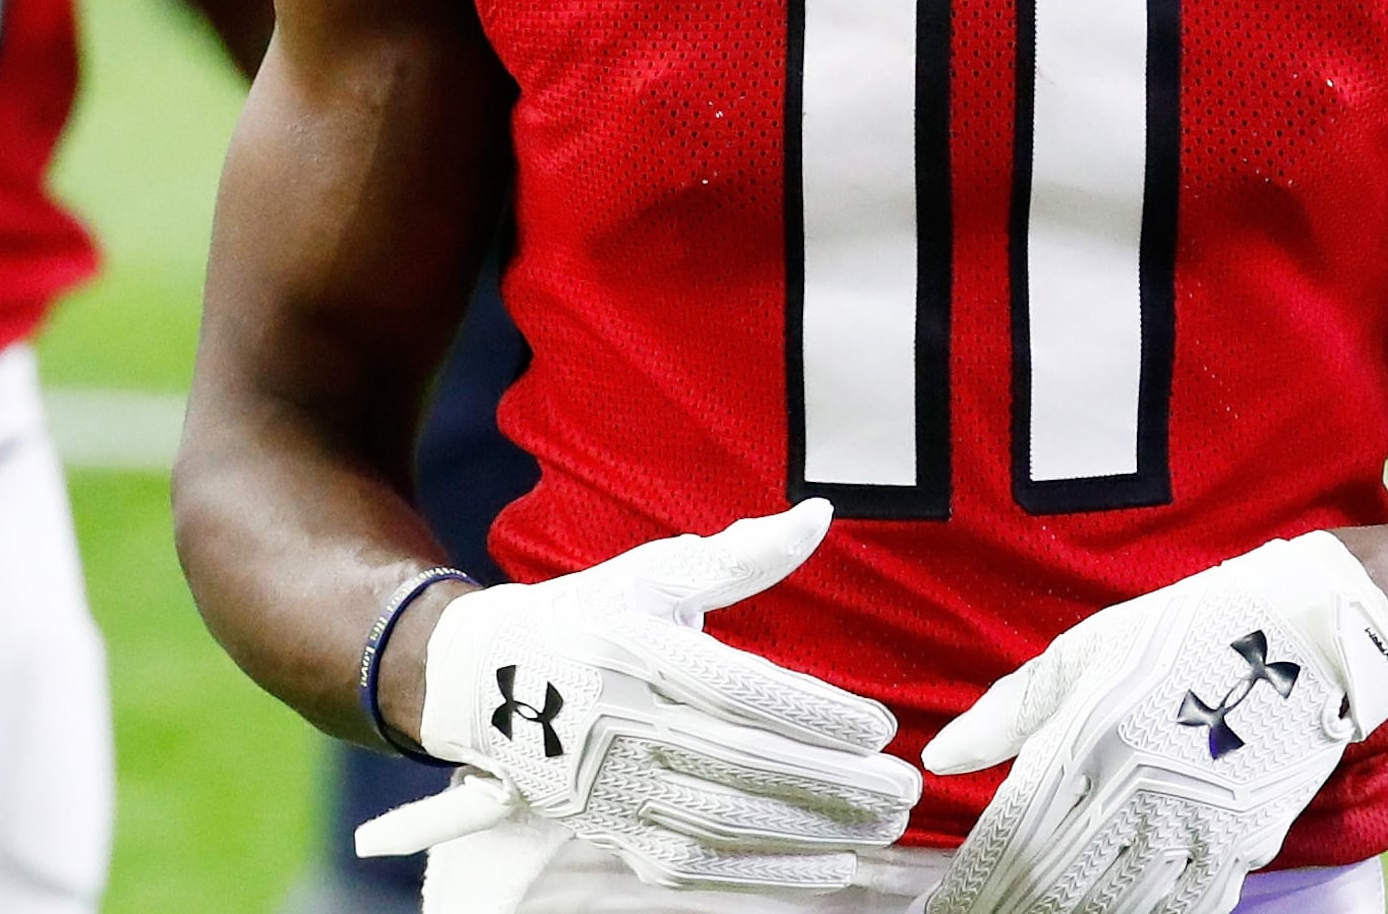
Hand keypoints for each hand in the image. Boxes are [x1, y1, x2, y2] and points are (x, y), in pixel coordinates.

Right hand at [354, 502, 919, 911]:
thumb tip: (820, 515)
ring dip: (814, 828)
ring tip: (883, 825)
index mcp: (634, 647)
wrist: (482, 682)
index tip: (881, 727)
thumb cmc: (589, 617)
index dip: (813, 715)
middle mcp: (620, 720)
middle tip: (905, 790)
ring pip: (726, 819)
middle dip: (834, 782)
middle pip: (742, 762)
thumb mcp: (654, 573)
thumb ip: (742, 554)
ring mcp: (612, 785)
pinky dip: (766, 871)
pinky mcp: (610, 830)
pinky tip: (831, 863)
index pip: (738, 690)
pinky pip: (696, 864)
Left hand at [921, 533, 1387, 913]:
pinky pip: (1186, 909)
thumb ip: (1006, 713)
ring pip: (1116, 906)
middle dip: (1009, 910)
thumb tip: (938, 760)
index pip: (1011, 836)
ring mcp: (1196, 826)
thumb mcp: (1083, 652)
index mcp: (1088, 738)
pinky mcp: (1244, 844)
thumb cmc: (1181, 630)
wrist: (1307, 635)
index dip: (972, 883)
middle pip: (1055, 884)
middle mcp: (1137, 791)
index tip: (943, 908)